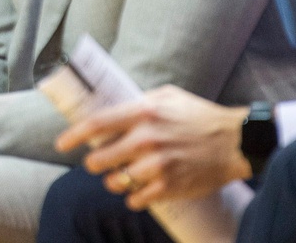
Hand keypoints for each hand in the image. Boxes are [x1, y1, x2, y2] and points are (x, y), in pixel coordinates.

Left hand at [54, 85, 251, 210]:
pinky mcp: (168, 187)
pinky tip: (140, 189)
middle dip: (95, 163)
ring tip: (125, 175)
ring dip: (115, 181)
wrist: (235, 142)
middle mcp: (146, 138)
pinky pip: (135, 199)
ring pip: (114, 182)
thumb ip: (139, 102)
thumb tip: (112, 110)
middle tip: (99, 163)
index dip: (73, 136)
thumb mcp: (168, 96)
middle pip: (98, 159)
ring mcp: (156, 165)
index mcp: (143, 112)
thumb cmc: (200, 116)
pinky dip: (133, 197)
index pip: (97, 124)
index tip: (61, 144)